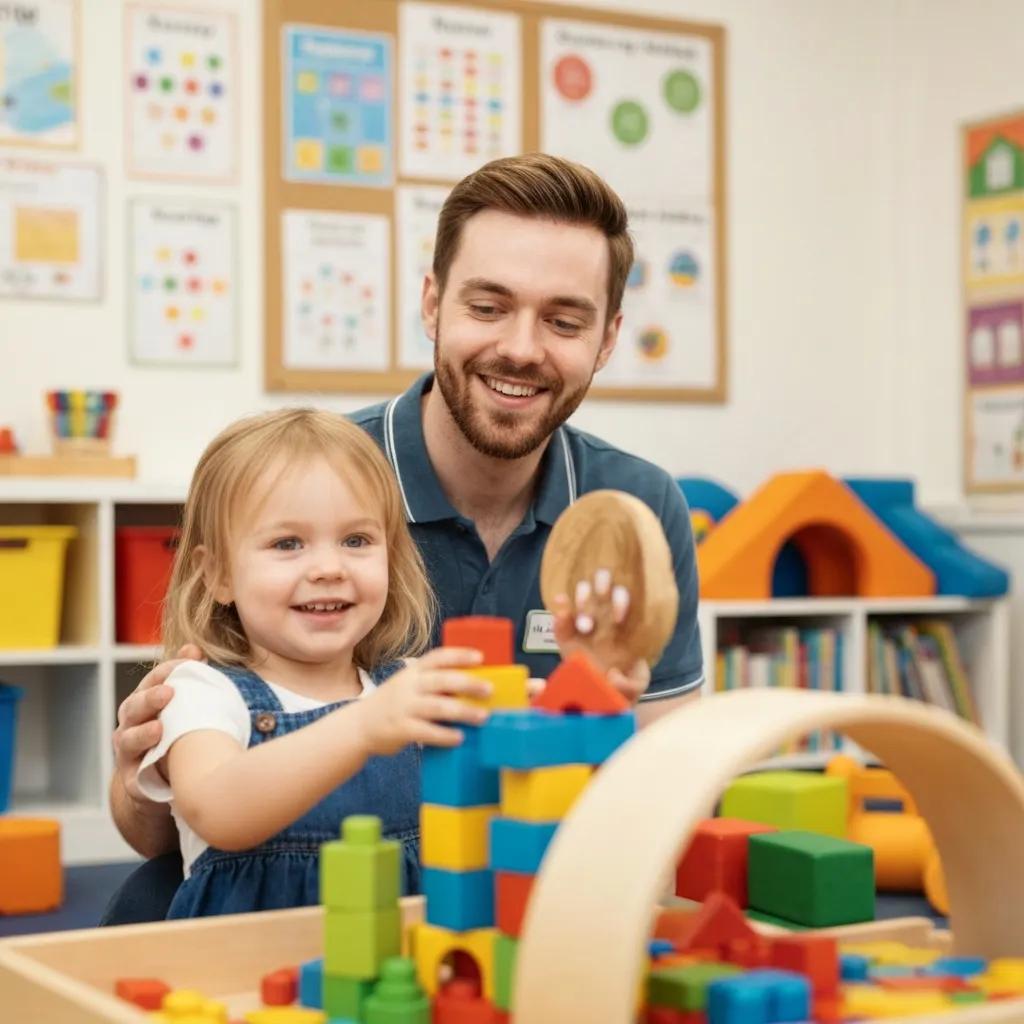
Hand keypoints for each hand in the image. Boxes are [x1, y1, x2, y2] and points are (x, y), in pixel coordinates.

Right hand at [113, 645, 200, 803]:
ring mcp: (128, 753)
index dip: (166, 671)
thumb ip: (186, 678)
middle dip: (150, 698)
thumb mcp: (181, 706)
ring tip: (160, 729)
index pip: (151, 681)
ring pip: (129, 741)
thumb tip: (193, 650)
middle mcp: (130, 726)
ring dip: (143, 734)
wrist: (160, 783)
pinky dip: (143, 770)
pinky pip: (134, 775)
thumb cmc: (174, 735)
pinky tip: (155, 765)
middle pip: (134, 707)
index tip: (189, 662)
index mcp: (143, 703)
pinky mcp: (133, 781)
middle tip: (169, 692)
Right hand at [354, 647, 490, 754]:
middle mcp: (408, 686)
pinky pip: (427, 732)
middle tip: (489, 689)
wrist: (360, 726)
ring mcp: (403, 707)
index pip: (437, 657)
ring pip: (438, 707)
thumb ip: (433, 683)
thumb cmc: (394, 704)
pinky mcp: (401, 729)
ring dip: (463, 711)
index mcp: (413, 671)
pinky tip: (460, 737)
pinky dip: (445, 735)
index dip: (459, 655)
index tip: (481, 657)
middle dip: (468, 684)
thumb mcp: (408, 685)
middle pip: (441, 680)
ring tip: (483, 716)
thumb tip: (472, 686)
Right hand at [552, 570, 650, 704]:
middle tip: (602, 597)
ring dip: (582, 601)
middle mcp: (604, 616)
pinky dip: (559, 614)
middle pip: (602, 586)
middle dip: (600, 586)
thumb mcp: (636, 685)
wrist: (603, 696)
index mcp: (625, 622)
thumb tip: (611, 675)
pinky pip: (560, 621)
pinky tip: (560, 610)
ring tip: (585, 626)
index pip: (624, 597)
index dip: (620, 599)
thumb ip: (630, 684)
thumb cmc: (624, 683)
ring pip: (581, 596)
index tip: (619, 618)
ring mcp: (583, 624)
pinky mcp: (565, 637)